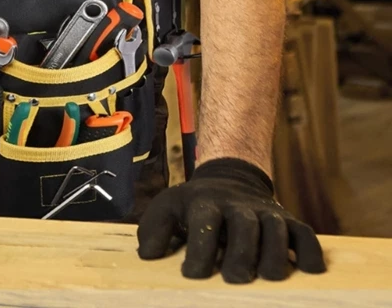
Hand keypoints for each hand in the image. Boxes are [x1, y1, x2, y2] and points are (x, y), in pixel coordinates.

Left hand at [137, 158, 326, 282]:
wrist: (230, 178)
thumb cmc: (195, 205)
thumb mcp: (169, 207)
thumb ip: (154, 229)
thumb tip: (147, 255)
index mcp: (206, 203)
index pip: (204, 221)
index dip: (200, 248)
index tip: (192, 275)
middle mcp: (238, 206)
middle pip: (244, 225)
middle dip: (241, 253)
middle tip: (235, 280)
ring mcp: (266, 212)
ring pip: (276, 229)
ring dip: (276, 254)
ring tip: (271, 280)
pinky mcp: (289, 221)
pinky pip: (306, 234)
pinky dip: (310, 252)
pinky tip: (308, 272)